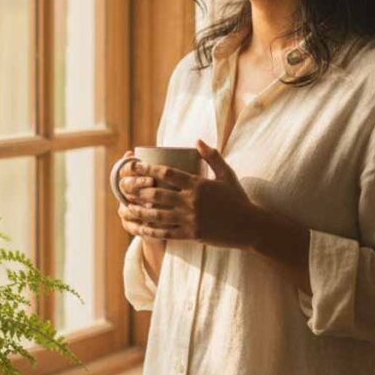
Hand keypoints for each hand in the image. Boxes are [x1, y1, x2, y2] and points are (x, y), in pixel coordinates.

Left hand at [121, 139, 258, 249]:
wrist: (250, 226)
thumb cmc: (238, 199)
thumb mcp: (227, 174)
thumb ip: (212, 156)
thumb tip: (197, 140)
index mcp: (198, 183)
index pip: (167, 173)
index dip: (147, 168)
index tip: (134, 166)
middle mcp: (191, 201)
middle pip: (157, 193)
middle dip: (137, 190)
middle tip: (124, 187)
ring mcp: (190, 219)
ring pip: (157, 214)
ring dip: (138, 211)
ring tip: (125, 208)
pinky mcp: (192, 235)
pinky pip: (166, 233)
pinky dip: (150, 231)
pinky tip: (139, 228)